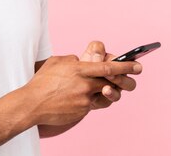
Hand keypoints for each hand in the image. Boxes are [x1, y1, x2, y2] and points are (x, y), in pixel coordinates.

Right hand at [23, 53, 140, 125]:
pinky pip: (93, 104)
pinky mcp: (82, 111)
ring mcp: (84, 99)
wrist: (32, 104)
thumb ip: (73, 60)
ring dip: (109, 90)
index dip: (125, 66)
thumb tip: (81, 60)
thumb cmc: (42, 81)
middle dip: (125, 79)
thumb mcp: (57, 62)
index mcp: (80, 69)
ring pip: (105, 94)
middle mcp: (85, 84)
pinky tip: (81, 97)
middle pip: (112, 82)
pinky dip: (91, 99)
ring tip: (106, 87)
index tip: (137, 65)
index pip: (108, 67)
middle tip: (136, 75)